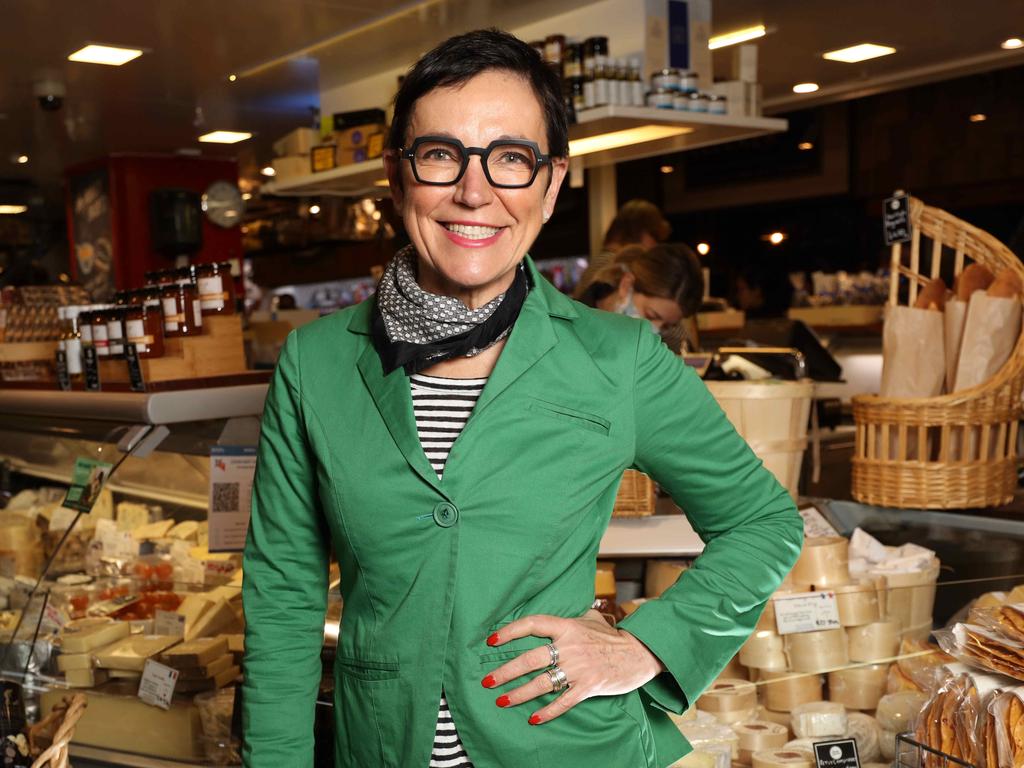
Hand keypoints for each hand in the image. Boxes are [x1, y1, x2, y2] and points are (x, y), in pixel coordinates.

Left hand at [481, 609, 664, 724]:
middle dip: (505, 671)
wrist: (639, 653)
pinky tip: (534, 718)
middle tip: (488, 681)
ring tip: (502, 701)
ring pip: (542, 683)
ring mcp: (579, 667)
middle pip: (530, 659)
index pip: (532, 624)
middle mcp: (570, 646)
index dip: (510, 631)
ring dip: (519, 694)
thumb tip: (552, 619)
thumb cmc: (612, 637)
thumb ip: (571, 618)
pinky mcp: (589, 686)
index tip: (491, 641)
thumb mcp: (591, 620)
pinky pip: (564, 701)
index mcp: (567, 626)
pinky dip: (548, 711)